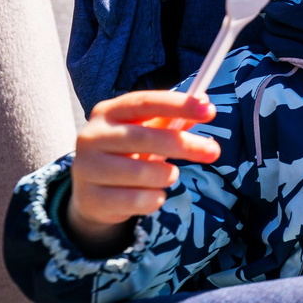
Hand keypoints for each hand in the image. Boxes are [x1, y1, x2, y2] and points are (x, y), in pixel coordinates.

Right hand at [67, 90, 218, 253]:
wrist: (92, 192)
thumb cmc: (126, 153)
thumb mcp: (146, 131)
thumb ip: (173, 119)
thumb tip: (205, 102)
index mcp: (108, 112)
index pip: (144, 102)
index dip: (178, 105)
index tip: (209, 111)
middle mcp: (93, 136)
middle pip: (145, 138)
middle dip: (185, 144)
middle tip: (214, 151)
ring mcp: (88, 168)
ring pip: (143, 173)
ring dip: (168, 175)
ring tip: (168, 175)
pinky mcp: (92, 198)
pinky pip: (138, 200)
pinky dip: (155, 198)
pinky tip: (152, 194)